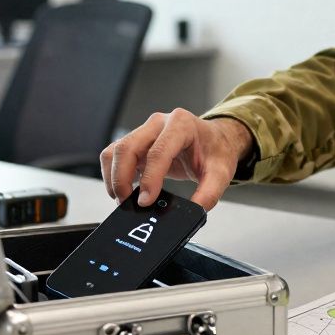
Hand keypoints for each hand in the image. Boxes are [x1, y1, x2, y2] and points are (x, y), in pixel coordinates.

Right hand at [100, 109, 253, 209]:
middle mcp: (159, 123)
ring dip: (113, 177)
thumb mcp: (221, 173)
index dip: (149, 179)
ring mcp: (145, 130)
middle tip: (127, 203)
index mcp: (181, 124)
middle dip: (121, 179)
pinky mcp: (137, 141)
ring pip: (116, 150)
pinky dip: (113, 173)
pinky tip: (125, 189)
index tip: (145, 202)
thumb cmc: (216, 150)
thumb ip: (209, 193)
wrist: (214, 139)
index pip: (158, 152)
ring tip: (124, 199)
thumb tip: (194, 211)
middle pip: (128, 148)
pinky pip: (115, 154)